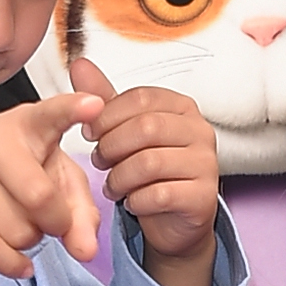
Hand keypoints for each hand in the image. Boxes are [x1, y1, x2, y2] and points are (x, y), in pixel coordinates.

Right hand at [0, 90, 102, 278]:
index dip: (73, 110)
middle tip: (52, 219)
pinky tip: (22, 262)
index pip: (52, 114)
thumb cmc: (16, 167)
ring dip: (31, 240)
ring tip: (24, 224)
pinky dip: (11, 263)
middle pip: (40, 199)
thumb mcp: (58, 177)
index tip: (94, 105)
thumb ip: (82, 212)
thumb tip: (85, 251)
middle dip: (56, 222)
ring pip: (16, 231)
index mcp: (29, 124)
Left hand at [71, 57, 219, 285]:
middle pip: (145, 127)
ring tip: (112, 185)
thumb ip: (105, 101)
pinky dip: (136, 201)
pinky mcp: (204, 197)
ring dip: (119, 177)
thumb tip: (79, 64)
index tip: (89, 132)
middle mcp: (200, 131)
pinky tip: (132, 202)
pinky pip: (160, 195)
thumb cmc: (151, 173)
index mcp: (182, 107)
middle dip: (112, 146)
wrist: (175, 221)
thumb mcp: (125, 132)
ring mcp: (207, 164)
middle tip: (99, 161)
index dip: (107, 115)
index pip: (141, 98)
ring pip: (150, 163)